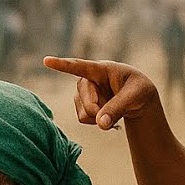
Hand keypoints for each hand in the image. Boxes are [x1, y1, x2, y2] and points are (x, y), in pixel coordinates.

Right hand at [42, 56, 161, 129]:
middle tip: (118, 108)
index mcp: (100, 69)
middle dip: (103, 112)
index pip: (79, 66)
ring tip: (113, 106)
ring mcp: (81, 92)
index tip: (46, 60)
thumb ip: (118, 108)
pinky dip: (97, 121)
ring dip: (100, 116)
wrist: (136, 99)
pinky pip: (83, 119)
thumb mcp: (134, 96)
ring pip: (84, 113)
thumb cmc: (138, 90)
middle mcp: (86, 78)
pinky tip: (106, 112)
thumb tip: (101, 124)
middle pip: (89, 104)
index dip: (62, 65)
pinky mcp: (80, 104)